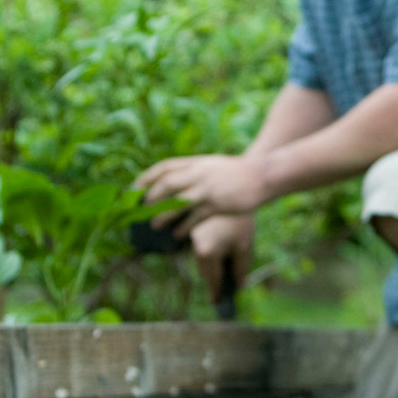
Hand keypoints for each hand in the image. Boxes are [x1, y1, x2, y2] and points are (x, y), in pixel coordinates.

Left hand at [134, 154, 269, 230]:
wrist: (262, 174)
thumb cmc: (237, 172)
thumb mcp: (213, 166)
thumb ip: (196, 172)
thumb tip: (177, 183)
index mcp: (197, 163)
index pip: (166, 166)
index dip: (148, 176)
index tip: (135, 186)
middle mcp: (199, 174)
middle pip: (167, 183)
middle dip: (151, 196)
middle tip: (141, 208)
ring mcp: (208, 189)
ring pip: (178, 202)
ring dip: (163, 215)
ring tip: (154, 225)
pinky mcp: (217, 204)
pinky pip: (195, 217)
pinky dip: (183, 227)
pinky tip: (177, 235)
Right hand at [189, 213, 253, 298]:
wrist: (236, 190)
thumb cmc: (241, 222)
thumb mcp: (244, 247)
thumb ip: (239, 269)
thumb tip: (237, 286)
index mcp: (206, 252)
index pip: (212, 279)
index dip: (216, 292)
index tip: (217, 302)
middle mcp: (194, 245)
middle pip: (204, 269)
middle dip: (213, 279)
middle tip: (222, 288)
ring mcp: (190, 235)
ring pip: (199, 258)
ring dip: (210, 265)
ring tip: (223, 268)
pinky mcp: (191, 227)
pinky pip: (198, 246)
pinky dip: (206, 252)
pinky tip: (218, 251)